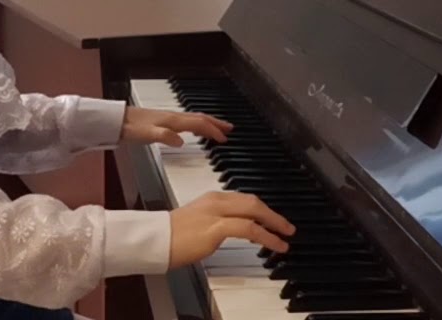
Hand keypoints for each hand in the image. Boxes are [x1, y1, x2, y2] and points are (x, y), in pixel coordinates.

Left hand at [121, 106, 233, 146]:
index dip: (213, 131)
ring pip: (194, 119)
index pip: (198, 124)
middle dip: (216, 123)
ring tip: (218, 128)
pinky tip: (194, 130)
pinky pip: (186, 121)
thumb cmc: (130, 128)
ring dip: (208, 123)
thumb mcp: (147, 135)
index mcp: (172, 121)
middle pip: (200, 118)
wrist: (115, 121)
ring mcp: (168, 118)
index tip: (224, 139)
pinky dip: (196, 125)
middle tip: (230, 128)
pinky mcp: (163, 121)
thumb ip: (165, 137)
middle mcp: (173, 117)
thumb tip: (181, 142)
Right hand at [169, 191, 295, 267]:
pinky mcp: (217, 227)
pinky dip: (266, 235)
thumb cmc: (172, 236)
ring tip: (286, 234)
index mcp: (213, 198)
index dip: (262, 210)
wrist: (155, 240)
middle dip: (272, 214)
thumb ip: (218, 224)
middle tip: (286, 226)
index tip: (273, 220)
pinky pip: (249, 228)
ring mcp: (217, 212)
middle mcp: (217, 201)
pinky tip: (275, 243)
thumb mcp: (199, 223)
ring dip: (274, 223)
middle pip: (253, 201)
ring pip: (254, 210)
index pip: (244, 199)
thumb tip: (236, 231)